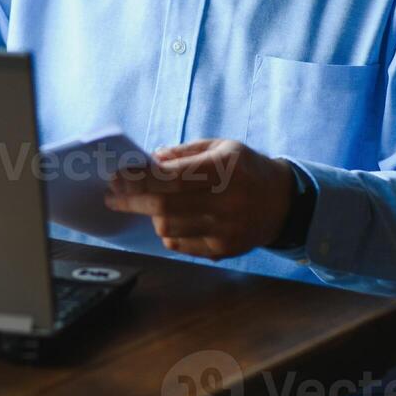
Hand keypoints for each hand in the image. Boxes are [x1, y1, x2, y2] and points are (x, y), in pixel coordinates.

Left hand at [103, 138, 295, 260]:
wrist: (283, 203)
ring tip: (147, 203)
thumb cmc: (245, 169)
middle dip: (131, 199)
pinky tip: (169, 219)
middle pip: (164, 205)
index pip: (170, 177)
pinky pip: (179, 244)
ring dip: (149, 215)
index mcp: (224, 169)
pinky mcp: (224, 249)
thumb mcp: (221, 147)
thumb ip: (183, 152)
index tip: (117, 175)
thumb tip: (149, 161)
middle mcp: (226, 201)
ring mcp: (225, 229)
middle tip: (112, 194)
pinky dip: (166, 231)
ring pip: (168, 227)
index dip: (139, 178)